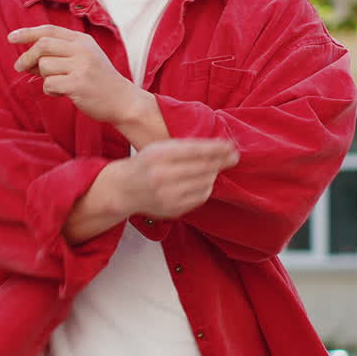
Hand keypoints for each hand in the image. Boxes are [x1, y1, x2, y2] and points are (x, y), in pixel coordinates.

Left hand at [8, 25, 137, 123]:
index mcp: (83, 40)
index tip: (11, 37)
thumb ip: (59, 55)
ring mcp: (81, 66)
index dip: (27, 33)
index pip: (49, 30)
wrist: (123, 101)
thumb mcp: (84, 60)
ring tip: (58, 84)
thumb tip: (26, 60)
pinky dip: (50, 90)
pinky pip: (49, 84)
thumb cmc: (99, 82)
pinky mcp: (78, 84)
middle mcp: (82, 50)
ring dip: (44, 77)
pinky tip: (63, 93)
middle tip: (20, 67)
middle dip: (27, 56)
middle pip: (42, 45)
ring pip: (44, 66)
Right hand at [112, 138, 238, 219]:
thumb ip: (184, 147)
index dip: (217, 148)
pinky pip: (200, 198)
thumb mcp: (159, 148)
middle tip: (233, 157)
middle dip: (221, 162)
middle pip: (203, 168)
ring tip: (215, 168)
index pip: (195, 151)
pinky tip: (206, 182)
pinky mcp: (173, 209)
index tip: (231, 146)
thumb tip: (217, 147)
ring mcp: (167, 195)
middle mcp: (162, 176)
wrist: (124, 190)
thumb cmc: (144, 164)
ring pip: (205, 183)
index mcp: (158, 156)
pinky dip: (207, 188)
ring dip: (214, 175)